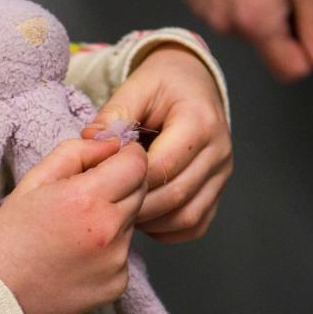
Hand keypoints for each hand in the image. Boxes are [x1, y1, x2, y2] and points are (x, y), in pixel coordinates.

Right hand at [0, 138, 146, 313]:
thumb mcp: (34, 180)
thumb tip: (112, 143)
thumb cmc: (11, 236)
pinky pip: (124, 255)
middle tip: (85, 197)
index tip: (109, 162)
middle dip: (120, 185)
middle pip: (140, 190)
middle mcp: (109, 229)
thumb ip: (76, 152)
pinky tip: (77, 257)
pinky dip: (108, 251)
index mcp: (88, 198)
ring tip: (75, 231)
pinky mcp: (118, 283)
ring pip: (131, 222)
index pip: (137, 163)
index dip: (125, 156)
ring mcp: (117, 260)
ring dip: (113, 218)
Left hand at [82, 46, 231, 242]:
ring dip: (151, 221)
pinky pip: (195, 224)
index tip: (100, 180)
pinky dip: (168, 229)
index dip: (129, 180)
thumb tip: (91, 140)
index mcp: (200, 123)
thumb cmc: (162, 85)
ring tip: (121, 210)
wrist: (193, 84)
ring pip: (187, 216)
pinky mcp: (218, 191)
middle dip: (136, 205)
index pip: (162, 166)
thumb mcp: (136, 87)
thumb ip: (114, 115)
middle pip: (175, 195)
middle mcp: (218, 152)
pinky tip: (143, 219)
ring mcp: (222, 175)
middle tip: (103, 203)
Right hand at [183, 0, 312, 81]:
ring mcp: (206, 13)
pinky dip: (240, 1)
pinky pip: (225, 14)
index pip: (290, 70)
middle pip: (269, 50)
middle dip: (289, 30)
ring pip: (247, 31)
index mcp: (257, 24)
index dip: (312, 53)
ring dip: (263, 14)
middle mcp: (226, 26)